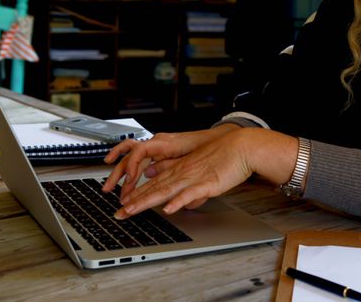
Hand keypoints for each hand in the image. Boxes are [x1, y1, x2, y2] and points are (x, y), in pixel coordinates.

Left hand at [103, 127, 297, 218]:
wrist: (242, 147)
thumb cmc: (225, 156)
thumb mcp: (199, 165)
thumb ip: (182, 173)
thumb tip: (168, 184)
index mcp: (180, 169)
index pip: (153, 183)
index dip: (136, 194)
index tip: (123, 204)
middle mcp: (182, 173)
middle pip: (153, 188)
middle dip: (134, 202)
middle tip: (118, 213)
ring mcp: (193, 177)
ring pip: (165, 190)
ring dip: (146, 201)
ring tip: (131, 211)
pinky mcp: (207, 182)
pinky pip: (190, 193)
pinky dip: (178, 202)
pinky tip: (168, 209)